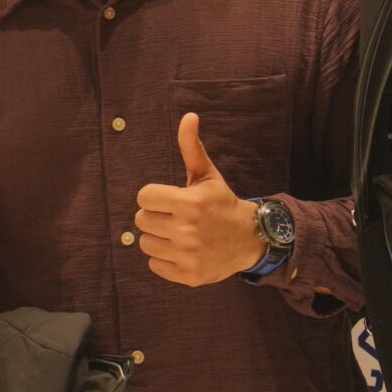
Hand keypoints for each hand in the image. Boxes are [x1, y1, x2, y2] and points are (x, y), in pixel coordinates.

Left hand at [134, 113, 267, 284]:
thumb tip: (189, 116)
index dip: (153, 196)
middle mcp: (189, 230)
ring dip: (158, 238)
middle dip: (155, 216)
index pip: (143, 197)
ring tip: (178, 234)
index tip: (169, 199)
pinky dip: (164, 259)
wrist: (249, 239)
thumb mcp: (207, 175)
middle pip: (141, 221)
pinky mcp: (189, 275)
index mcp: (190, 202)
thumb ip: (191, 147)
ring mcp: (189, 255)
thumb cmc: (221, 203)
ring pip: (145, 244)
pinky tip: (181, 251)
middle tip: (174, 217)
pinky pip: (154, 265)